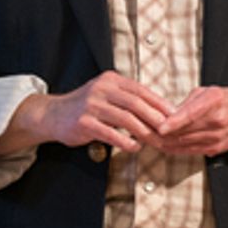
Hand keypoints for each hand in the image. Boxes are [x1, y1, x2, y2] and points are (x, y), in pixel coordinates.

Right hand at [1, 71, 174, 155]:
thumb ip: (128, 99)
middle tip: (169, 129)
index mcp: (111, 80)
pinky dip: (125, 141)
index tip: (174, 115)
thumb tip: (160, 110)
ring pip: (125, 118)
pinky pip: (110, 133)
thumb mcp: (107, 95)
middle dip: (155, 117)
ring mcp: (91, 105)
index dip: (159, 103)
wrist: (53, 114)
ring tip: (154, 141)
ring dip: (143, 131)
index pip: (141, 90)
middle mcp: (101, 89)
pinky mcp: (84, 123)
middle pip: (136, 103)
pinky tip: (135, 147)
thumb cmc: (87, 107)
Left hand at [153, 86, 227, 156]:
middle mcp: (216, 120)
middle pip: (184, 131)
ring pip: (184, 143)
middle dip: (162, 133)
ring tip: (151, 138)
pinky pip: (190, 151)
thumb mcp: (209, 91)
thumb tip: (167, 114)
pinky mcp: (215, 148)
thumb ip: (187, 103)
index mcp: (214, 101)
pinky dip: (175, 148)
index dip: (174, 122)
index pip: (191, 114)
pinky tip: (165, 145)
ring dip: (166, 142)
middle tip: (145, 130)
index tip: (160, 126)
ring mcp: (216, 137)